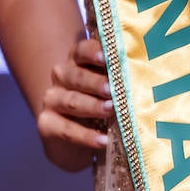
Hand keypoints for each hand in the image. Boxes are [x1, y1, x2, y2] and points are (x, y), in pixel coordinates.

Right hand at [37, 35, 111, 169]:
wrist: (80, 134)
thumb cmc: (103, 101)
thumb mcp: (110, 87)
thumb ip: (119, 79)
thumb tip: (143, 78)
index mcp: (78, 60)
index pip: (82, 50)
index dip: (93, 52)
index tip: (107, 57)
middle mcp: (62, 75)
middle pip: (77, 76)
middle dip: (96, 82)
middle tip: (112, 89)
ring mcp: (52, 99)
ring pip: (72, 101)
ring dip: (92, 106)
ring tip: (110, 110)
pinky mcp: (47, 123)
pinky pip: (67, 129)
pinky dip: (86, 136)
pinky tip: (103, 140)